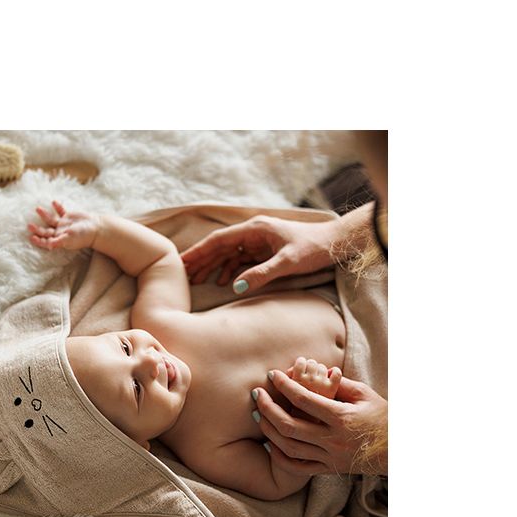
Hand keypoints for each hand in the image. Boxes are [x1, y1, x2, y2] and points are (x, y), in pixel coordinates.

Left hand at [27, 201, 99, 250]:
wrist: (95, 228)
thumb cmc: (82, 236)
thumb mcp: (69, 239)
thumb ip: (58, 242)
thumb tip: (48, 246)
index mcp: (59, 239)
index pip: (46, 241)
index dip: (38, 240)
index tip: (31, 237)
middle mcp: (59, 232)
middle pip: (46, 231)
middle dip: (37, 229)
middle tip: (29, 225)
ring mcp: (63, 224)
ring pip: (51, 220)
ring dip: (44, 215)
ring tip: (38, 209)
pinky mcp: (68, 217)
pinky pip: (60, 211)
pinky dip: (57, 207)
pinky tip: (53, 202)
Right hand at [181, 214, 338, 293]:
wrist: (334, 244)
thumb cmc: (313, 248)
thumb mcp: (287, 263)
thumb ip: (261, 274)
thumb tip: (234, 287)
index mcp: (255, 229)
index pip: (219, 240)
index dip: (199, 251)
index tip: (182, 261)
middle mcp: (253, 233)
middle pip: (220, 246)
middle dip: (201, 259)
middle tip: (182, 273)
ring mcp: (258, 242)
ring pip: (228, 254)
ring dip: (212, 266)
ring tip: (195, 280)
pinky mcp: (265, 251)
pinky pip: (241, 260)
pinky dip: (230, 271)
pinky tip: (223, 282)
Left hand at [253, 370, 387, 475]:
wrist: (399, 450)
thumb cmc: (382, 416)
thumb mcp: (364, 394)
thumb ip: (338, 383)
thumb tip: (316, 369)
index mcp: (341, 417)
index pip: (304, 399)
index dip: (285, 385)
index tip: (272, 375)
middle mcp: (333, 439)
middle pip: (289, 425)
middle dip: (268, 408)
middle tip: (257, 394)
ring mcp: (330, 457)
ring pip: (289, 447)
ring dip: (269, 430)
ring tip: (259, 415)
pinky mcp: (329, 469)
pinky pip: (298, 467)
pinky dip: (280, 457)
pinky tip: (270, 444)